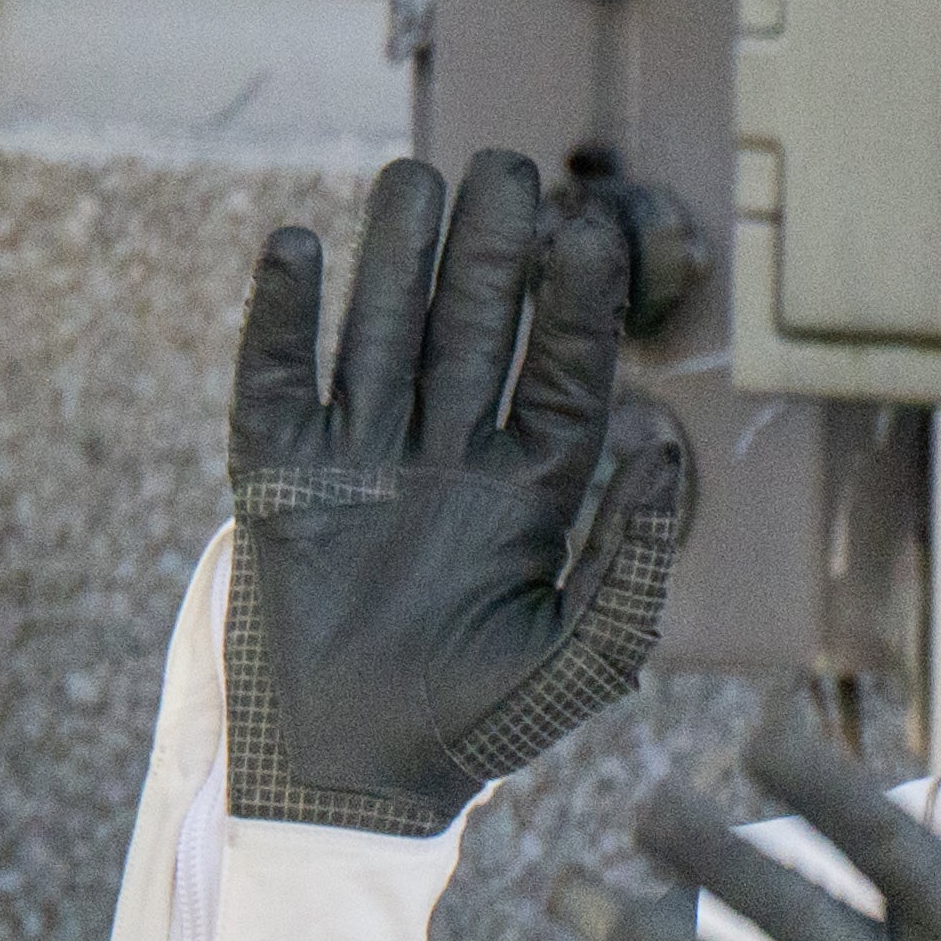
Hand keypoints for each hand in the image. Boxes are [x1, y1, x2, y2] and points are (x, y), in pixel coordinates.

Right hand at [226, 151, 694, 834]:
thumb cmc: (485, 725)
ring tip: (415, 178)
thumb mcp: (591, 658)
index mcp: (532, 492)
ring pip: (382, 333)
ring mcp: (363, 459)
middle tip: (507, 168)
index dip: (577, 306)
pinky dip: (285, 316)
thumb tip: (663, 446)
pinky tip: (301, 248)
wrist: (362, 773)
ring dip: (396, 258)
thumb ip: (637, 562)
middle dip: (491, 253)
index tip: (592, 231)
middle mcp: (451, 458)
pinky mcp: (280, 475)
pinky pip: (278, 379)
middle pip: (474, 332)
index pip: (564, 375)